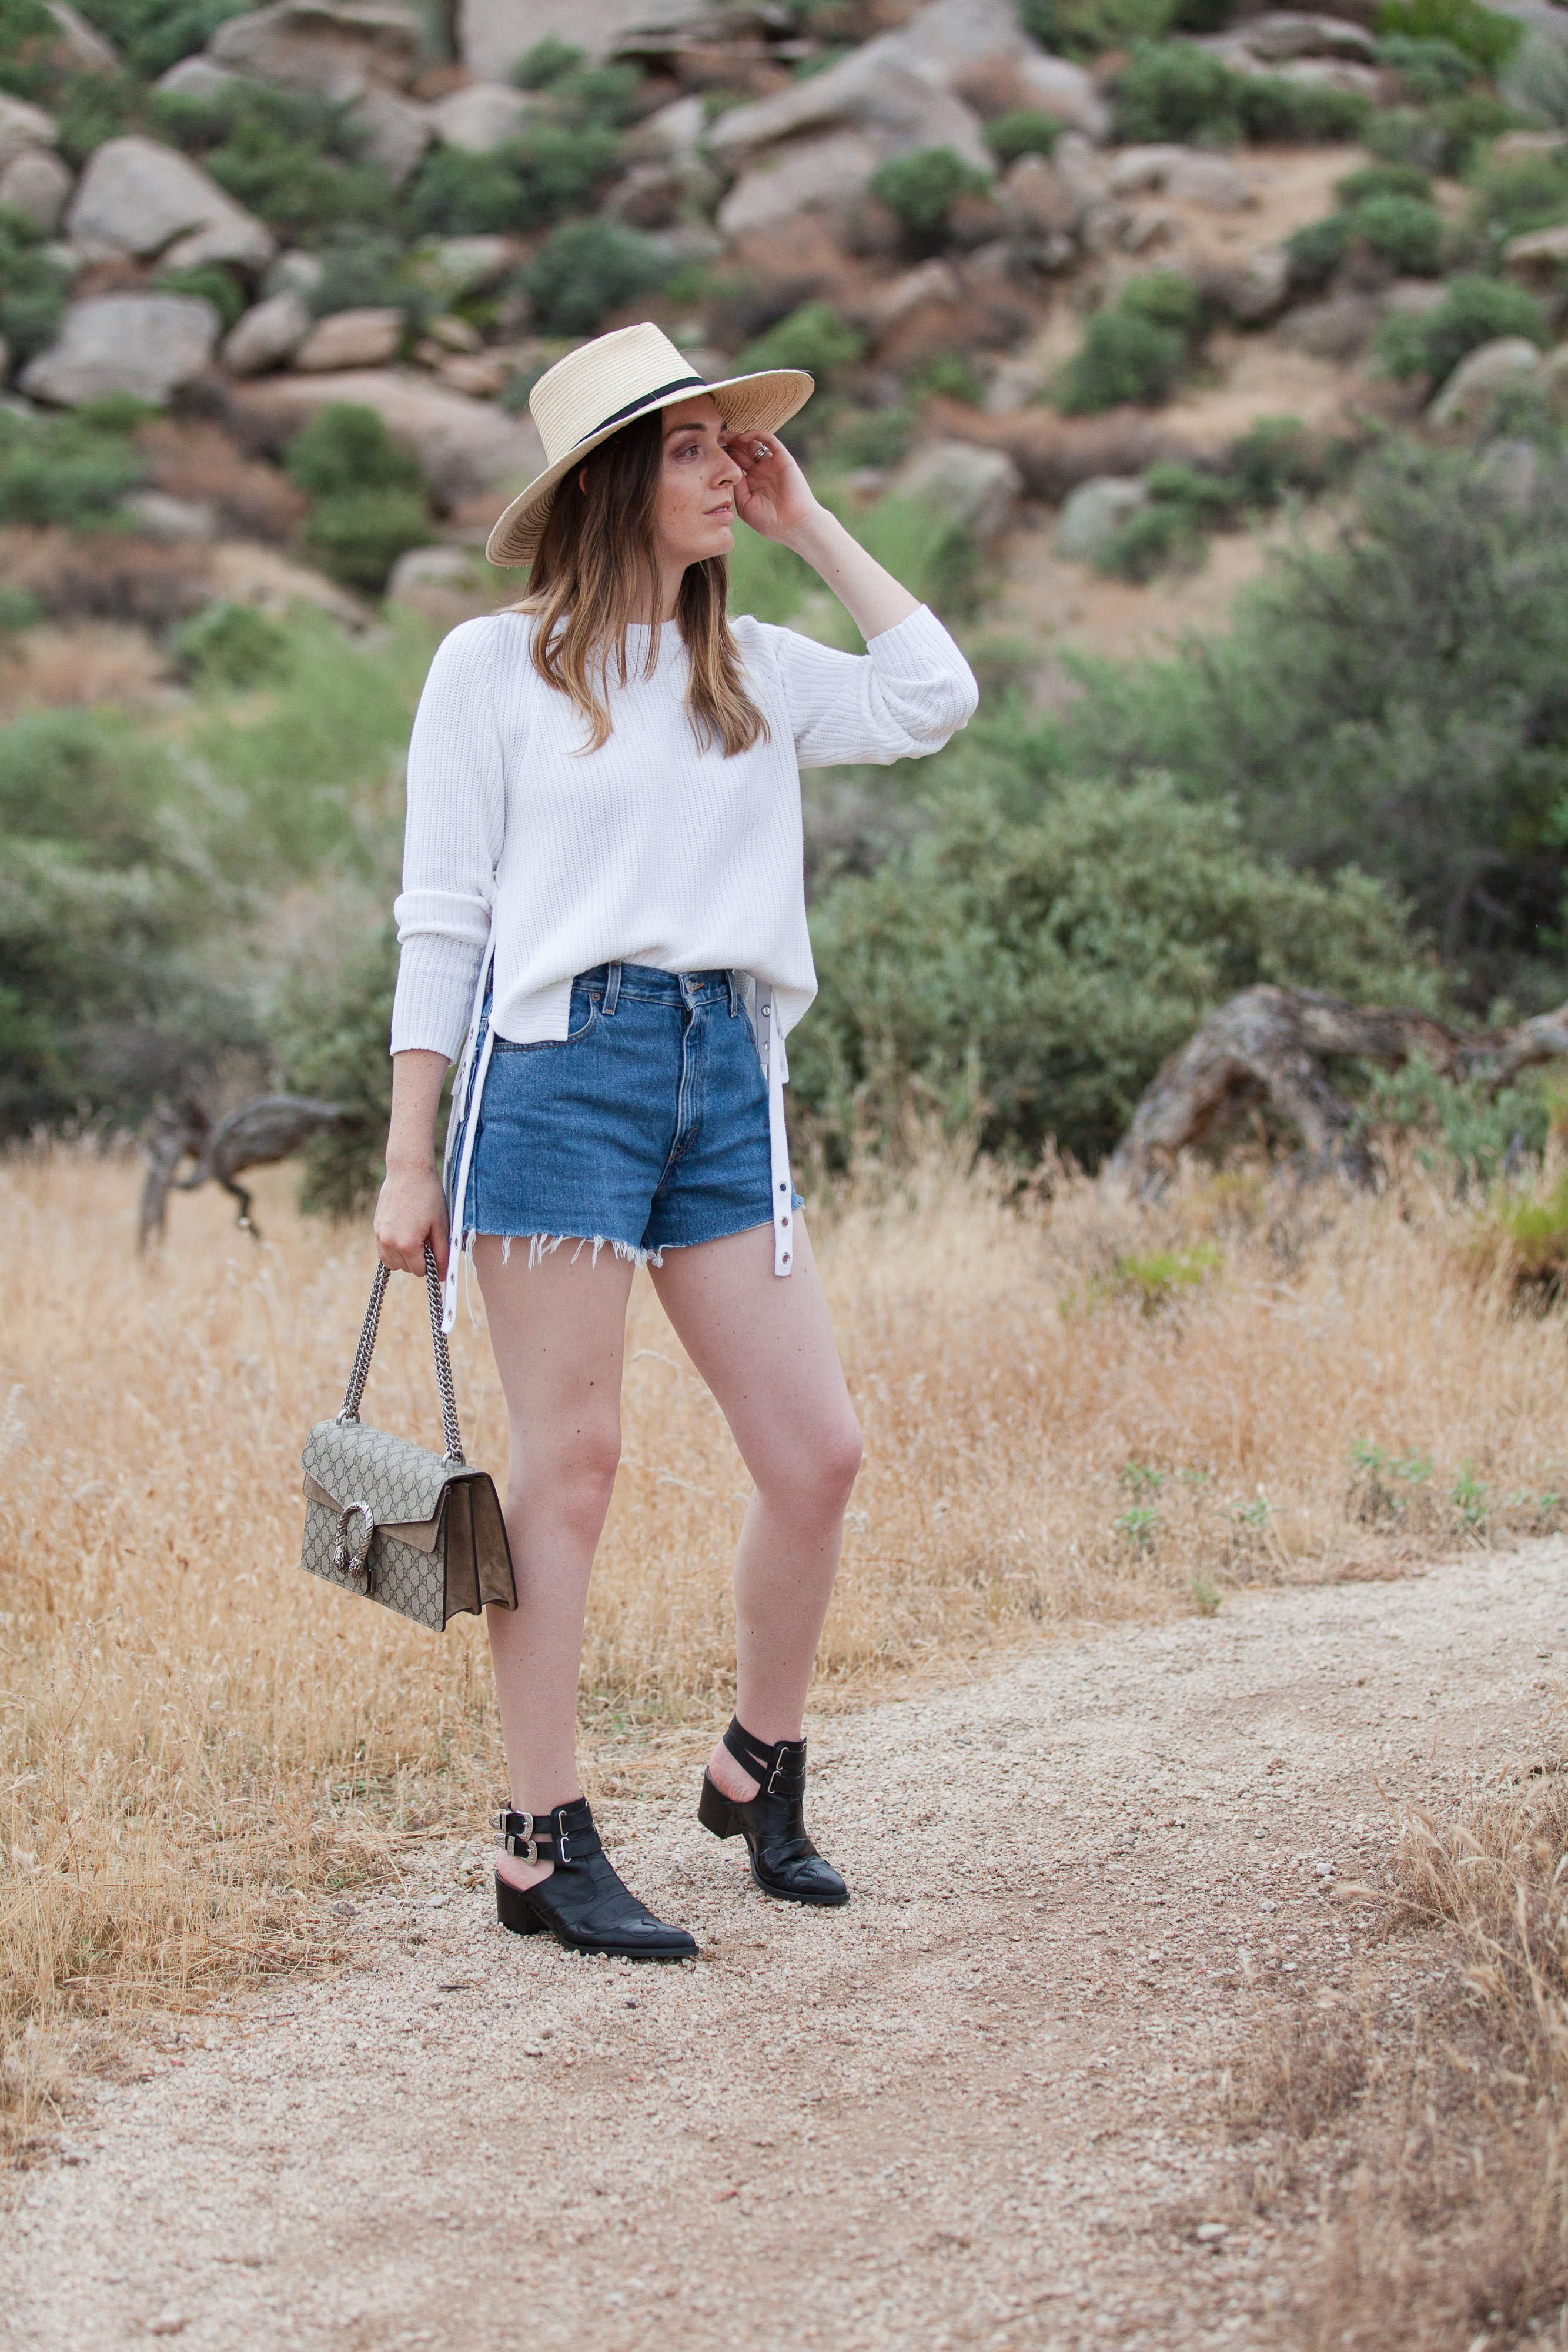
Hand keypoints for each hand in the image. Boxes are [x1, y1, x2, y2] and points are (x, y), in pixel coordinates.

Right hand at [374, 1161, 449, 1277]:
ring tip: (416, 1237)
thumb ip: (442, 1253)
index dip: (432, 1264)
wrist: (408, 1172)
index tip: (436, 1249)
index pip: (420, 1271)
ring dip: (406, 1258)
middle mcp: (389, 1242)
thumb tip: (443, 1277)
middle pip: (406, 1269)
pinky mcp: (375, 1229)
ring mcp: (379, 1236)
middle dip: (419, 1260)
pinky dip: (394, 1251)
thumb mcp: (441, 1226)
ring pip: (393, 1263)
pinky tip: (405, 1236)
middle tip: (427, 1238)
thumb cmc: (428, 1196)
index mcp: (407, 1243)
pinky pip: (383, 1253)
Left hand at [726, 432, 818, 544]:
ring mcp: (772, 464)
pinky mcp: (782, 458)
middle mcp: (761, 472)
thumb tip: (728, 470)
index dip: (725, 457)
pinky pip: (769, 439)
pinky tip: (742, 438)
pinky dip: (756, 435)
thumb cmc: (769, 521)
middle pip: (743, 452)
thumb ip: (736, 486)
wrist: (794, 524)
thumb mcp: (745, 504)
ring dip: (739, 438)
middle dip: (730, 445)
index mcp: (752, 484)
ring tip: (726, 436)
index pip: (737, 465)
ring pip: (754, 444)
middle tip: (716, 439)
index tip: (711, 453)